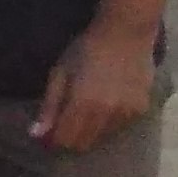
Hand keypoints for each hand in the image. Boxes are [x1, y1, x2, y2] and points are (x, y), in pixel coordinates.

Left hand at [33, 23, 154, 152]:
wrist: (126, 33)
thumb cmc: (87, 49)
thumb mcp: (60, 72)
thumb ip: (49, 105)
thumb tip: (36, 135)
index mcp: (82, 104)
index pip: (65, 139)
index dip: (54, 139)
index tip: (49, 133)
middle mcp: (105, 114)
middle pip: (84, 143)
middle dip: (71, 137)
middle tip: (67, 121)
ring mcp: (126, 114)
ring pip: (102, 137)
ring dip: (91, 130)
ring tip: (89, 107)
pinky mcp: (141, 111)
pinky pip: (119, 127)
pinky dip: (110, 121)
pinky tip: (108, 102)